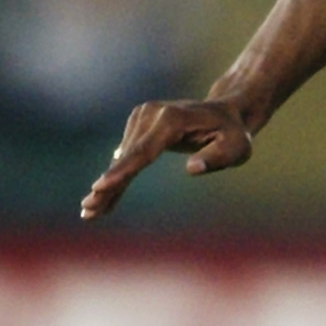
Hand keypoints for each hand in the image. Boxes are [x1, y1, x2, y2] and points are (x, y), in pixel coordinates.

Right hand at [78, 95, 258, 220]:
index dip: (123, 171)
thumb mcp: (238, 148)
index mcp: (171, 120)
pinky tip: (103, 202)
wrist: (226, 113)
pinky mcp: (138, 125)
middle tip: (87, 208)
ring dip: (108, 187)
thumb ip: (218, 158)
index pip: (144, 151)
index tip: (100, 186)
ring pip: (123, 159)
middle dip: (108, 185)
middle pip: (127, 157)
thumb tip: (193, 169)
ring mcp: (141, 117)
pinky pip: (126, 157)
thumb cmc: (234, 134)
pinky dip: (116, 179)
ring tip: (89, 213)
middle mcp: (150, 114)